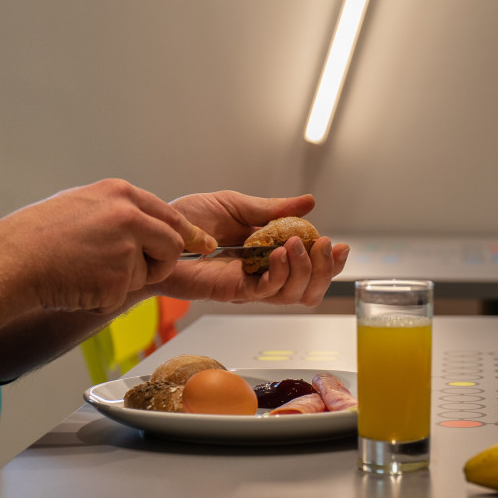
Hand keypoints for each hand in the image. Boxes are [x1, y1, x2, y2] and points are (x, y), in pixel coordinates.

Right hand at [0, 178, 211, 312]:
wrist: (10, 261)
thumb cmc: (36, 236)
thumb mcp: (82, 205)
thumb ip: (118, 213)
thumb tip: (145, 224)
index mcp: (120, 194)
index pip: (168, 214)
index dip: (188, 233)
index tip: (203, 243)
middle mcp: (128, 217)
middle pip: (172, 244)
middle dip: (161, 262)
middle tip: (136, 271)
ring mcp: (125, 248)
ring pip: (149, 274)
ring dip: (126, 281)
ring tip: (88, 271)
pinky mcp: (118, 279)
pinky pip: (123, 295)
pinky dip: (102, 297)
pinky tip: (78, 284)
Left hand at [155, 190, 349, 306]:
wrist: (157, 231)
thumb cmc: (189, 220)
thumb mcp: (237, 205)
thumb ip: (273, 209)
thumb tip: (309, 203)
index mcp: (271, 254)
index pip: (311, 268)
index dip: (331, 262)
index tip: (340, 246)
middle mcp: (265, 274)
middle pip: (310, 289)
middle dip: (326, 270)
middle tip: (324, 246)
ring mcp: (251, 286)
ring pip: (294, 295)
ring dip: (304, 271)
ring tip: (298, 245)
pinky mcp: (233, 291)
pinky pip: (265, 292)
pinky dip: (278, 274)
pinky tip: (277, 253)